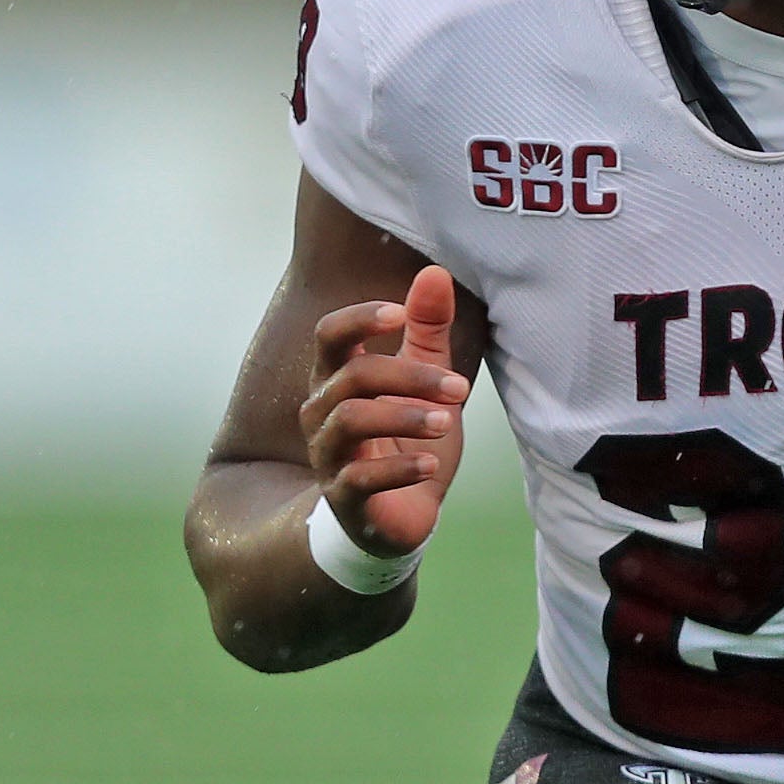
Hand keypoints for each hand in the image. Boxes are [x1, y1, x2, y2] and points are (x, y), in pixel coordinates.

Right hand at [300, 266, 471, 560]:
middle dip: (409, 377)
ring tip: (448, 422)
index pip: (329, 335)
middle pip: (353, 376)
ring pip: (352, 421)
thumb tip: (435, 272)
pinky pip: (360, 477)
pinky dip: (400, 469)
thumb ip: (427, 330)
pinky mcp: (343, 497)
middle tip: (460, 388)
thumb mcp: (425, 380)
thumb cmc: (409, 438)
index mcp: (338, 377)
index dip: (359, 319)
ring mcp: (328, 455)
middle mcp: (323, 412)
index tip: (400, 313)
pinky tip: (431, 465)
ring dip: (405, 417)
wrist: (402, 511)